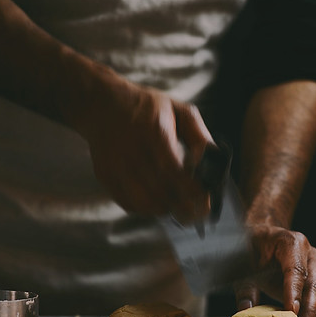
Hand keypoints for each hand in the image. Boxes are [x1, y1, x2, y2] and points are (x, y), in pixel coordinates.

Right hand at [80, 70, 213, 222]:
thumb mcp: (179, 111)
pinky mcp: (106, 177)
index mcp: (155, 133)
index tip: (205, 198)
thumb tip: (214, 161)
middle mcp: (133, 152)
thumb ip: (200, 136)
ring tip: (175, 204)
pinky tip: (155, 199)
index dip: (192, 191)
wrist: (101, 105)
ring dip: (165, 209)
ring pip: (145, 204)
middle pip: (162, 193)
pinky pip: (129, 204)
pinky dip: (145, 208)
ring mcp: (117, 167)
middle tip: (196, 210)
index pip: (176, 173)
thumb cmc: (147, 108)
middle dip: (183, 207)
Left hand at [233, 223, 315, 316]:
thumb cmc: (255, 253)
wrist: (265, 241)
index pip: (296, 270)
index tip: (291, 310)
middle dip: (306, 310)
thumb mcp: (245, 268)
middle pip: (313, 285)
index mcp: (292, 243)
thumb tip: (245, 310)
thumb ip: (245, 289)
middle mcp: (310, 255)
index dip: (294, 292)